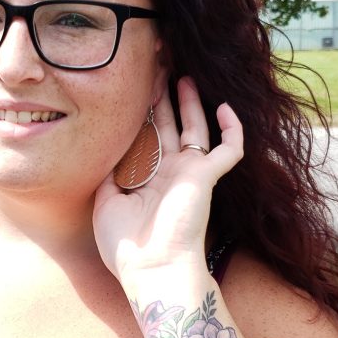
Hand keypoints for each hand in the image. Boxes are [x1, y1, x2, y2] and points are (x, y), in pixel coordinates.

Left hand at [93, 77, 242, 289]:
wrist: (153, 269)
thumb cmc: (126, 246)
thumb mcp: (105, 203)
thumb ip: (107, 174)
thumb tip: (105, 151)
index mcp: (144, 179)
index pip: (143, 137)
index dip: (139, 113)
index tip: (131, 87)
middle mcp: (168, 173)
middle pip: (167, 125)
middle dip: (162, 97)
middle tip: (158, 69)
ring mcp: (189, 174)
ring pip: (194, 128)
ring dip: (190, 102)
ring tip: (183, 75)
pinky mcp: (206, 178)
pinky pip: (228, 149)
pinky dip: (232, 129)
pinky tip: (226, 107)